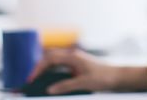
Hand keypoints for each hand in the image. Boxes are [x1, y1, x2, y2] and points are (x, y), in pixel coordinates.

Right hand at [27, 49, 146, 93]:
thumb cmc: (104, 77)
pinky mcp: (76, 67)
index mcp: (72, 57)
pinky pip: (60, 68)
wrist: (118, 77)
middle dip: (37, 68)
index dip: (38, 68)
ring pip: (54, 62)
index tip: (30, 79)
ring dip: (44, 70)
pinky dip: (51, 73)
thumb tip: (49, 90)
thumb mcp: (84, 83)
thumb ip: (66, 86)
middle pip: (49, 58)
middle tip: (29, 80)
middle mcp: (72, 56)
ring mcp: (74, 61)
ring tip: (34, 81)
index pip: (49, 59)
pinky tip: (48, 82)